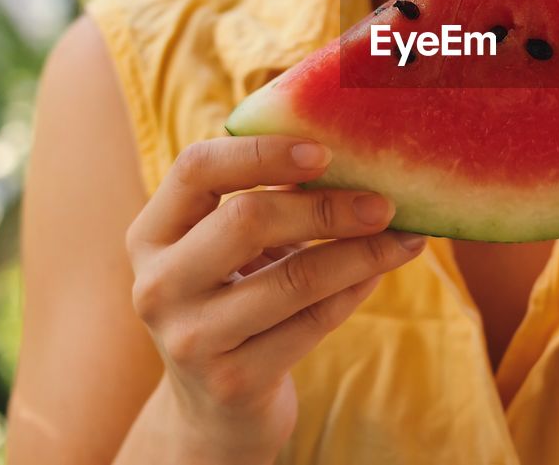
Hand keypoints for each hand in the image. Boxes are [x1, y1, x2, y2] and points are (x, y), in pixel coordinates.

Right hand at [124, 135, 426, 462]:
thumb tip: (351, 151)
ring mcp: (192, 337)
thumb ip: (269, 198)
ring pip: (294, 278)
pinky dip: (356, 290)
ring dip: (361, 252)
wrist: (217, 407)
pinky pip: (313, 323)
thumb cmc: (236, 300)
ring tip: (406, 237)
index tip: (326, 151)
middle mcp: (158, 284)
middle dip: (327, 206)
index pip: (197, 168)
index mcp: (151, 234)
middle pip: (248, 220)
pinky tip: (380, 272)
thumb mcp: (231, 249)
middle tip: (384, 202)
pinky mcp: (233, 380)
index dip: (262, 151)